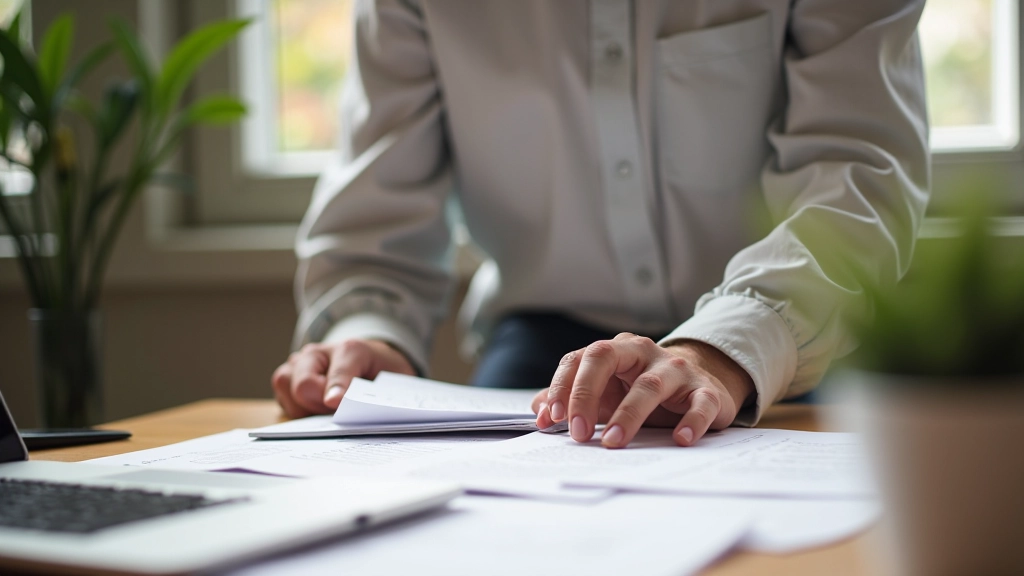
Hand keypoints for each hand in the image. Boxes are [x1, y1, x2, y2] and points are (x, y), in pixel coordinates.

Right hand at [271, 339, 415, 417]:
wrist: (372, 362)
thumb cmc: (382, 373)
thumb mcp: (394, 379)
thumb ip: (378, 392)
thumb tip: (353, 410)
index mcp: (349, 349)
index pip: (339, 374)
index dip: (337, 390)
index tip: (335, 404)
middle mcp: (318, 352)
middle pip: (303, 385)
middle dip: (319, 406)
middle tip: (338, 414)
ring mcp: (299, 363)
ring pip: (284, 385)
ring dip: (304, 407)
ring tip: (325, 412)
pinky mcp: (288, 377)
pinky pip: (281, 396)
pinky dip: (296, 409)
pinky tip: (314, 412)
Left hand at [533, 334, 753, 447]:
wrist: (700, 386)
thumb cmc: (643, 392)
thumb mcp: (607, 393)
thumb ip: (571, 398)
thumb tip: (540, 410)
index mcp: (616, 350)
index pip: (580, 358)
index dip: (564, 386)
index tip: (553, 418)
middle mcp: (643, 352)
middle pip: (606, 358)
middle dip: (586, 393)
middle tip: (577, 432)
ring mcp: (676, 369)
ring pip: (649, 385)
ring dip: (628, 416)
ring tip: (613, 442)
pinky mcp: (705, 391)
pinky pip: (699, 404)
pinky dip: (691, 422)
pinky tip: (680, 439)